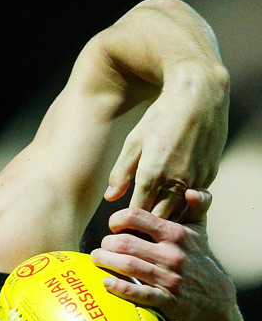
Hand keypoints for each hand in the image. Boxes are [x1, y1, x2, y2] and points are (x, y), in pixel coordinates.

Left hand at [90, 190, 236, 320]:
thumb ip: (197, 205)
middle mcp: (172, 255)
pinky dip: (119, 287)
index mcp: (176, 234)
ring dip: (106, 261)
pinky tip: (106, 283)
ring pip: (128, 266)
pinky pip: (138, 293)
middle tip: (101, 246)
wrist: (215, 296)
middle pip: (126, 243)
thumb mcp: (200, 230)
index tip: (113, 226)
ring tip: (96, 259)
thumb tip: (190, 190)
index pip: (137, 217)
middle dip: (107, 243)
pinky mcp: (167, 301)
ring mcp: (169, 279)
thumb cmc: (198, 258)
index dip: (117, 219)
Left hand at [104, 69, 228, 215]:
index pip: (138, 213)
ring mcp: (195, 179)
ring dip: (168, 216)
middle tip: (138, 225)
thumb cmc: (161, 116)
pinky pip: (194, 199)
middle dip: (148, 224)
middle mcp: (175, 180)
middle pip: (159, 218)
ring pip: (179, 212)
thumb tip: (111, 197)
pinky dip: (184, 203)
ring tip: (156, 214)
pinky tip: (175, 199)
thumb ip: (121, 172)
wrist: (199, 95)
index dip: (129, 221)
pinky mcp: (209, 175)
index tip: (122, 224)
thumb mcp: (134, 141)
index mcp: (152, 174)